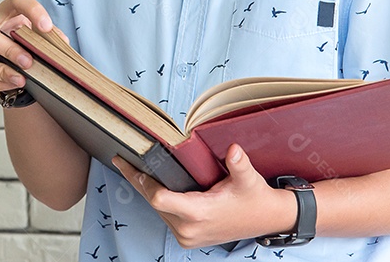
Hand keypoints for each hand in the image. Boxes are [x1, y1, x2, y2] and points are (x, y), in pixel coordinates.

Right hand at [0, 0, 68, 92]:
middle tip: (28, 61)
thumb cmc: (29, 38)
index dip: (32, 10)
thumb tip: (60, 43)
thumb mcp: (41, 31)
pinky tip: (14, 83)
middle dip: (8, 50)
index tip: (46, 26)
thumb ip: (52, 35)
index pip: (18, 0)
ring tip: (22, 79)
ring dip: (2, 73)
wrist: (18, 51)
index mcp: (9, 12)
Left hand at [112, 144, 296, 248]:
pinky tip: (152, 185)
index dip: (143, 180)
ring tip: (134, 169)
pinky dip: (158, 201)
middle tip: (123, 161)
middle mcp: (189, 229)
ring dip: (148, 192)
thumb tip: (233, 150)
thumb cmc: (255, 198)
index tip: (130, 164)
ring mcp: (188, 236)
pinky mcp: (188, 238)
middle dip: (138, 182)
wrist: (266, 219)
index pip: (159, 198)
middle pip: (153, 203)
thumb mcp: (248, 179)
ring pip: (158, 211)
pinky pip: (166, 217)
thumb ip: (239, 164)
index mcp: (199, 213)